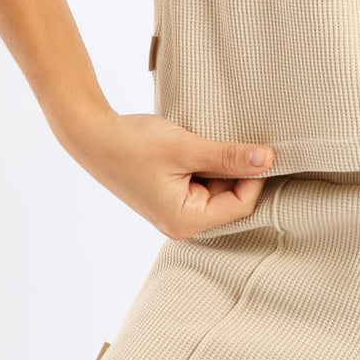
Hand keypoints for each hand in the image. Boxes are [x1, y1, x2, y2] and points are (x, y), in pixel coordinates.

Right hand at [53, 109, 276, 237]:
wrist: (91, 135)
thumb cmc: (133, 144)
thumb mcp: (185, 147)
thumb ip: (228, 156)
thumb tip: (268, 159)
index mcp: (186, 221)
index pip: (241, 205)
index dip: (254, 177)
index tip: (259, 147)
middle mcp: (182, 223)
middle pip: (231, 199)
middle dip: (235, 169)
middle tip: (231, 137)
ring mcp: (175, 210)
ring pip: (218, 188)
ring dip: (219, 163)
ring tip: (206, 139)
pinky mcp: (170, 195)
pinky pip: (202, 182)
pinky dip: (206, 162)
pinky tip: (197, 143)